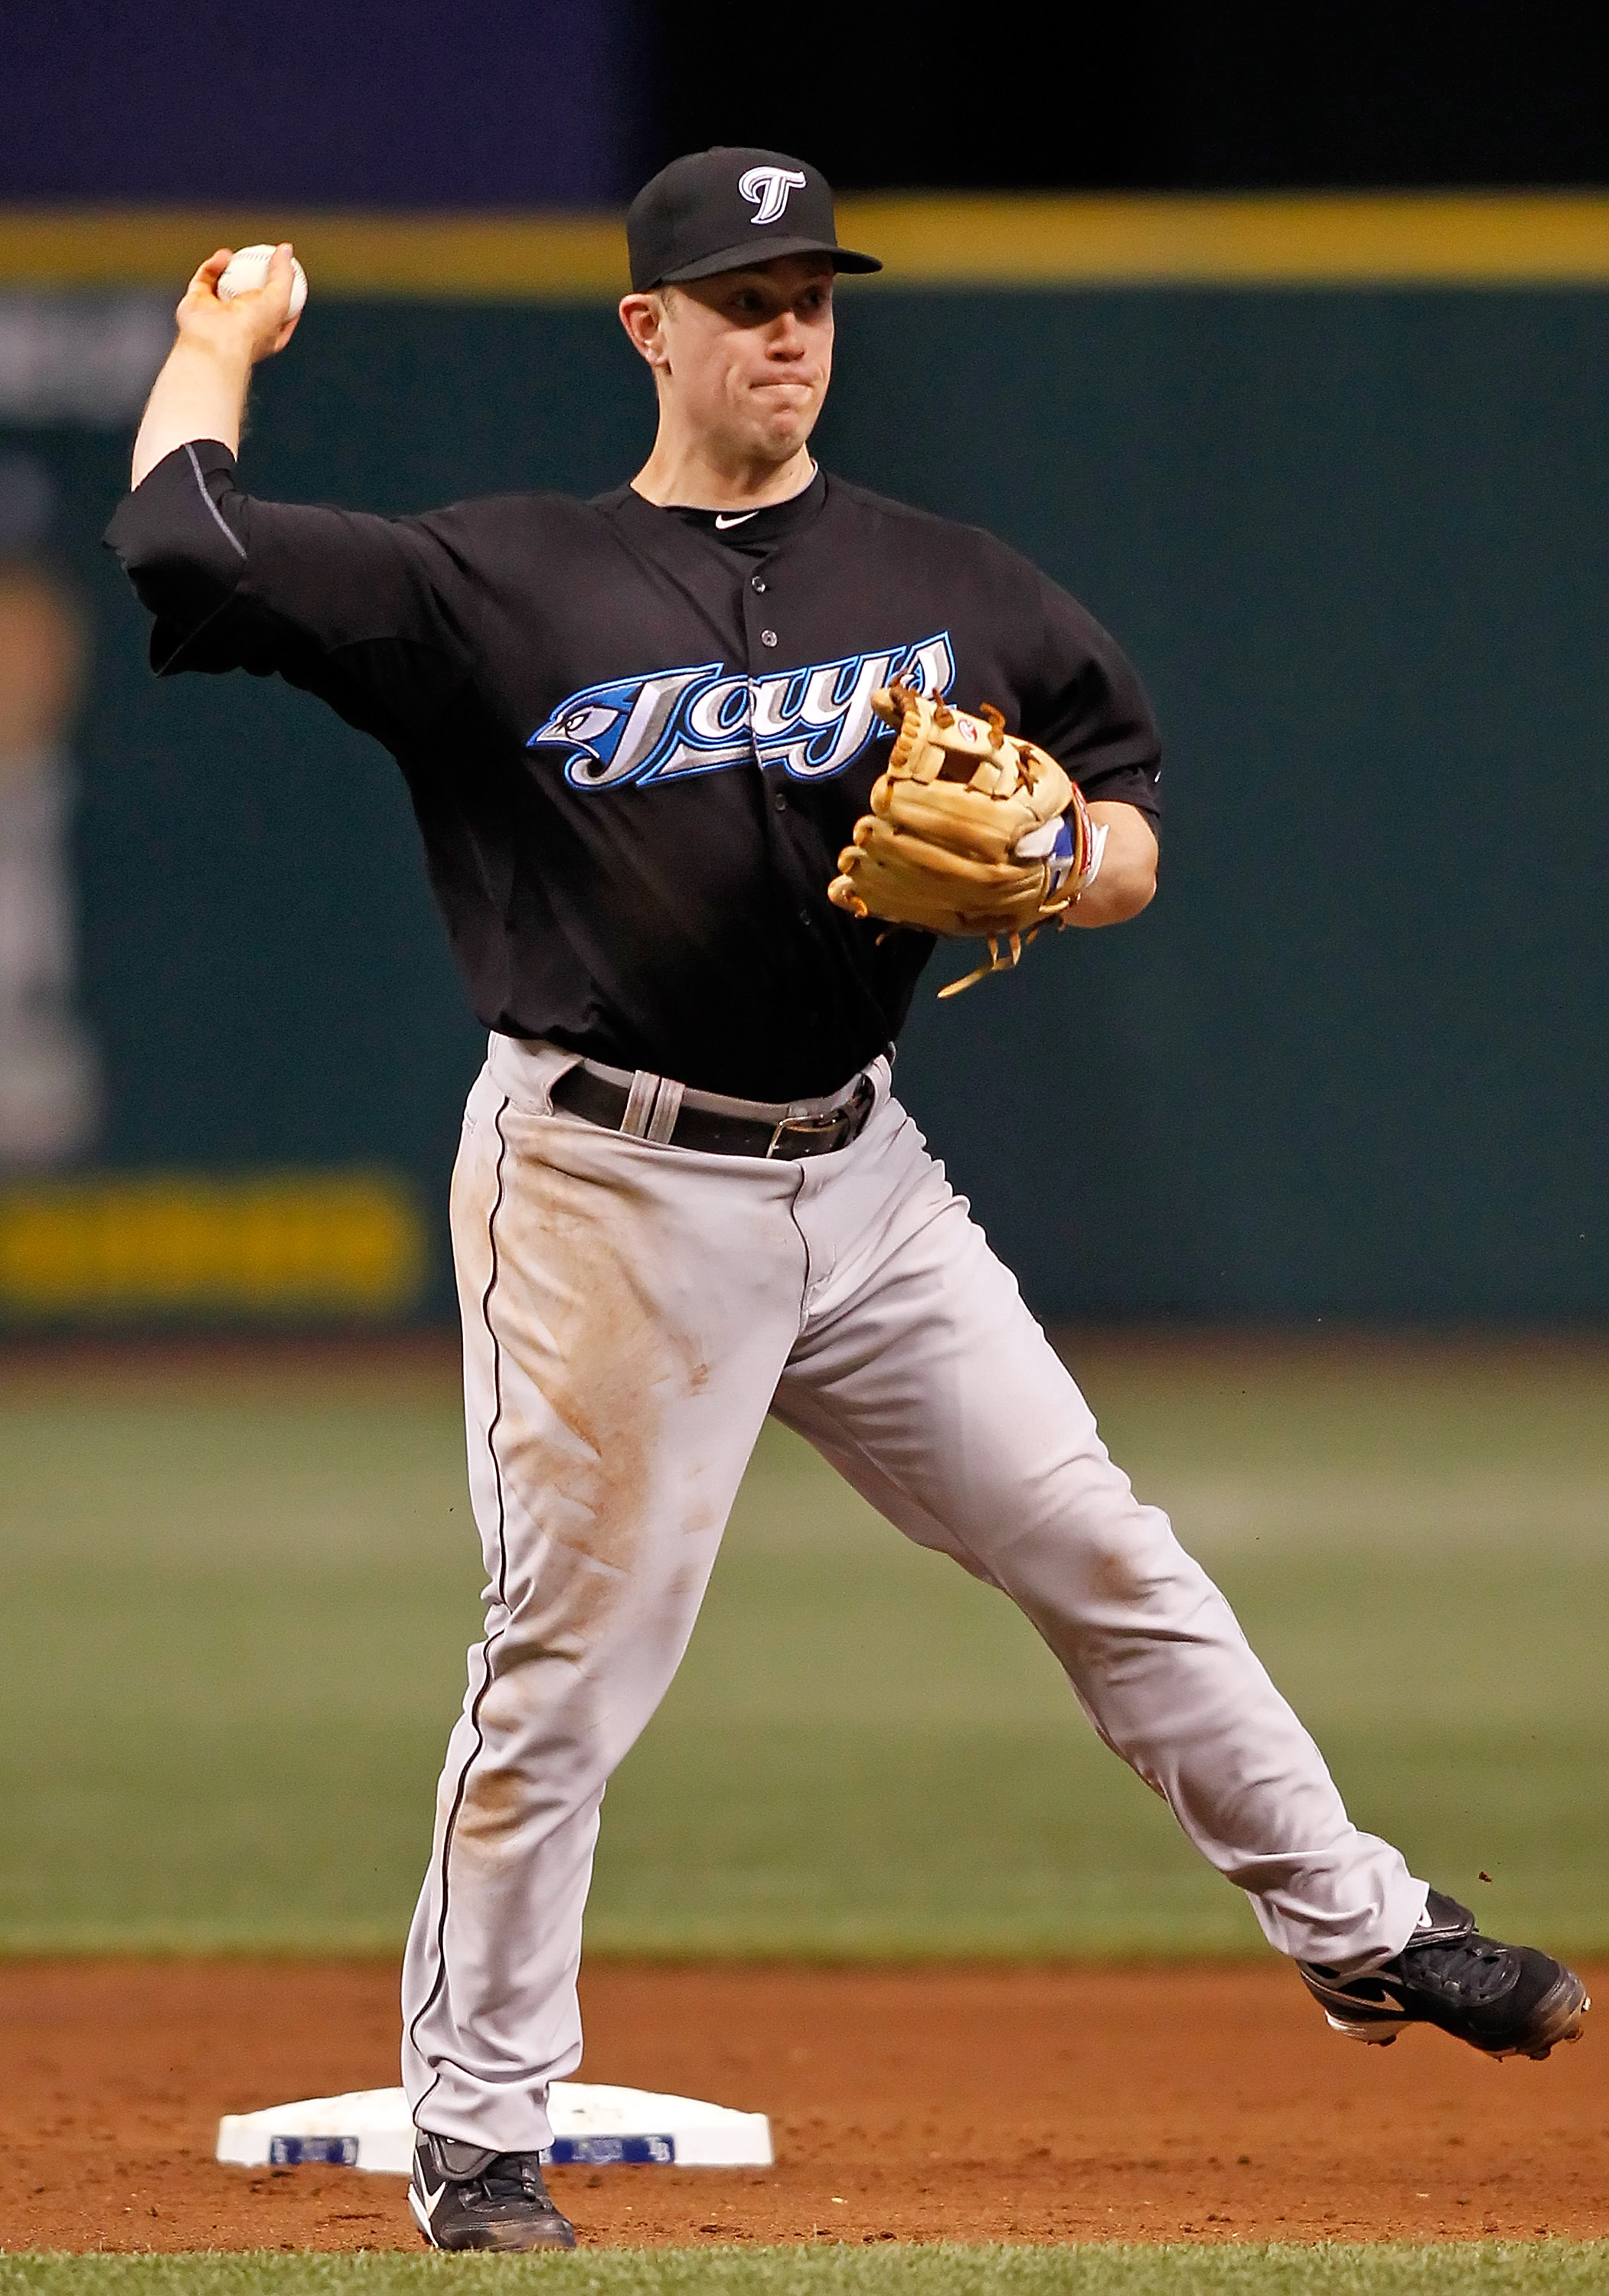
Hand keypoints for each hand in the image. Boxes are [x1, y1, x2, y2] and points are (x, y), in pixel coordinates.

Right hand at [176, 245, 302, 368]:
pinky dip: (215, 265)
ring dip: (234, 268)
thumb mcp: (279, 300)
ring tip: (241, 255)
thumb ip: (284, 274)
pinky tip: (224, 256)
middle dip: (257, 277)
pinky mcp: (199, 303)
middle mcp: (242, 325)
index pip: (282, 313)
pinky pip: (206, 279)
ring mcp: (219, 315)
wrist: (215, 341)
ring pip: (227, 285)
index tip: (290, 274)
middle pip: (252, 296)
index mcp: (267, 334)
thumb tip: (286, 250)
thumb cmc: (249, 331)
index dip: (287, 293)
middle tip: (261, 258)